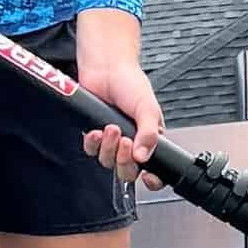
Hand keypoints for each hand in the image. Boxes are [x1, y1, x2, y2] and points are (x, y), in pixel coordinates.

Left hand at [75, 12, 161, 169]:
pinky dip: (93, 143)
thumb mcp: (148, 108)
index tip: (149, 177)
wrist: (106, 68)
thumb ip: (149, 134)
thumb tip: (144, 157)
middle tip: (126, 142)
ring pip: (108, 162)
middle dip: (124, 160)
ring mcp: (112, 140)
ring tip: (111, 128)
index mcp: (150, 139)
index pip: (155, 169)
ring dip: (108, 148)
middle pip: (128, 170)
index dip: (152, 179)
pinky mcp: (95, 134)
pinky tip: (96, 130)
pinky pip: (92, 151)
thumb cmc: (130, 83)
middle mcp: (132, 143)